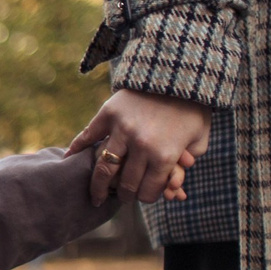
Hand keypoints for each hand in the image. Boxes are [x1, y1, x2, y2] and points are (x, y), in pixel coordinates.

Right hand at [69, 89, 208, 204]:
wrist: (181, 72)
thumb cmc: (194, 109)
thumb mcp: (200, 139)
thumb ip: (187, 165)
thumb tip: (174, 190)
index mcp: (165, 155)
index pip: (148, 191)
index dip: (147, 197)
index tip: (144, 196)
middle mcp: (141, 145)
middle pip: (126, 184)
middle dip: (125, 195)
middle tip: (122, 196)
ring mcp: (122, 129)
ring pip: (103, 168)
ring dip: (98, 187)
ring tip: (97, 196)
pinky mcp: (108, 114)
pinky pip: (88, 136)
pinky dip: (77, 149)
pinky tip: (70, 160)